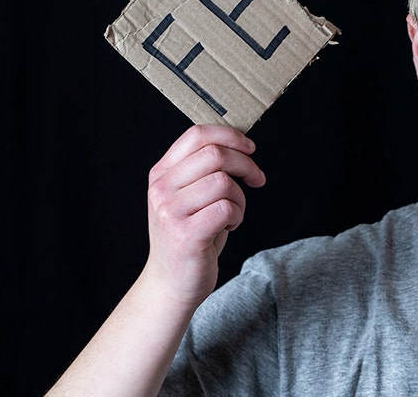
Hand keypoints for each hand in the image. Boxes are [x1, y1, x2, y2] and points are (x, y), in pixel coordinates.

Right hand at [142, 125, 265, 307]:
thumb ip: (204, 169)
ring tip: (232, 214)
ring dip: (240, 198)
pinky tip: (227, 227)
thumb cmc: (190, 235)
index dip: (230, 136)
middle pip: (215, 154)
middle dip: (246, 165)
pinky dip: (237, 217)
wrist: (172, 282)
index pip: (197, 135)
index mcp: (162, 173)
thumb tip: (241, 145)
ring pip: (224, 182)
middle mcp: (161, 189)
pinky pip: (227, 209)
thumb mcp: (189, 195)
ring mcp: (170, 211)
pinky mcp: (185, 234)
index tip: (250, 149)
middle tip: (257, 180)